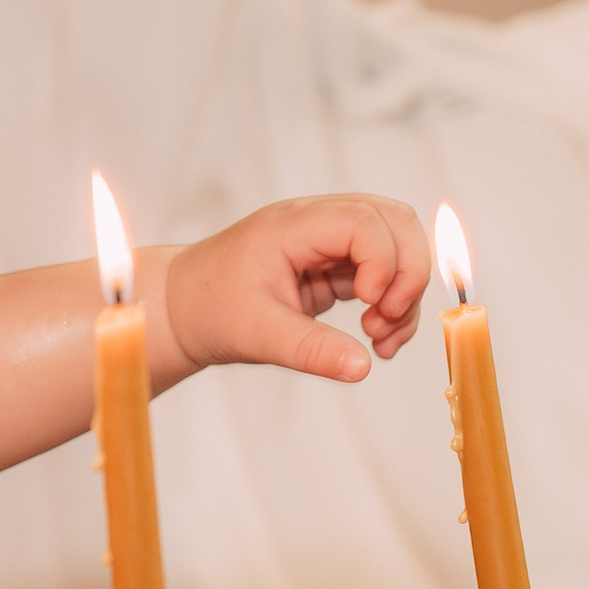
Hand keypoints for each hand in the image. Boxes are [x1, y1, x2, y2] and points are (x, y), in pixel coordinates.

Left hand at [164, 194, 431, 380]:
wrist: (181, 310)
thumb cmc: (208, 310)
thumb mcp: (257, 335)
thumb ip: (311, 350)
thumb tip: (363, 368)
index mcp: (291, 225)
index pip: (365, 220)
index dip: (384, 261)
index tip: (372, 305)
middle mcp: (315, 223)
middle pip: (395, 222)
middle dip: (407, 273)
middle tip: (386, 321)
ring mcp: (327, 241)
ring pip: (397, 247)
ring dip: (404, 293)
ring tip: (381, 337)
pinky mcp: (333, 264)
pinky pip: (383, 272)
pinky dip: (392, 303)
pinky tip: (377, 337)